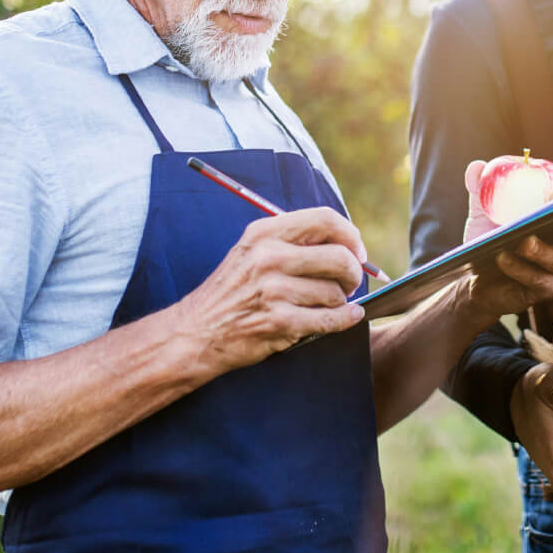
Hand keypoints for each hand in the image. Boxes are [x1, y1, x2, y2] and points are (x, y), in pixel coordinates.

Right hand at [175, 207, 366, 375]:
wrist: (195, 332)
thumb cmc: (233, 291)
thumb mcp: (253, 251)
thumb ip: (294, 241)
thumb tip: (349, 243)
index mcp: (264, 233)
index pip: (325, 219)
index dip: (350, 235)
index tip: (357, 251)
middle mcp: (269, 257)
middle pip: (339, 256)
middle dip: (353, 273)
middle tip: (350, 283)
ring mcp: (273, 291)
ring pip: (336, 292)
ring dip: (340, 301)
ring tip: (326, 304)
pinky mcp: (279, 322)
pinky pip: (331, 320)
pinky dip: (346, 319)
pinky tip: (347, 316)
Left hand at [460, 160, 552, 322]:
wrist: (476, 277)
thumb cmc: (489, 239)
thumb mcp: (482, 212)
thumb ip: (481, 189)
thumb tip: (477, 167)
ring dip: (538, 250)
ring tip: (519, 241)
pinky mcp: (548, 290)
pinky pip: (539, 280)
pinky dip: (520, 269)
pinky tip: (503, 258)